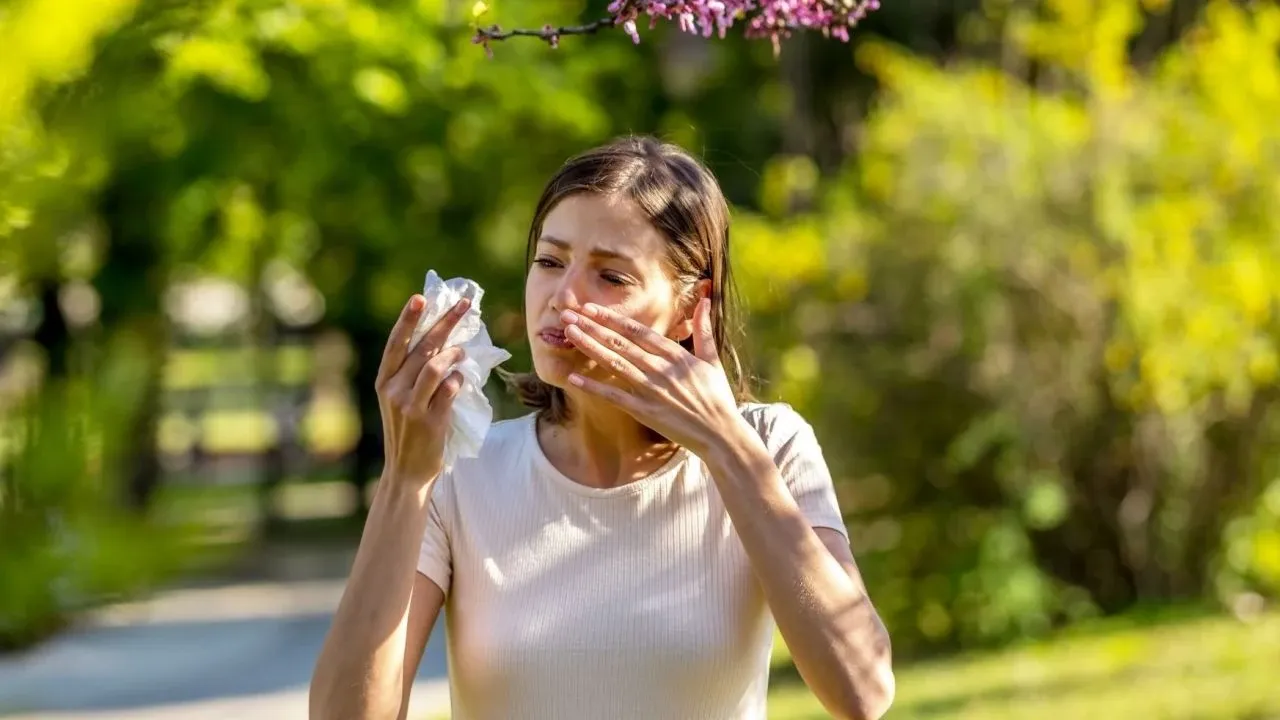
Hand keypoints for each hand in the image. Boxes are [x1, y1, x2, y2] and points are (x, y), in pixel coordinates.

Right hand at [375, 294, 469, 486]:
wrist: (406, 472)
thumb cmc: (408, 432)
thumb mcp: (400, 400)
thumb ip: (413, 374)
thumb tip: (441, 342)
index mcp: (383, 381)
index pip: (396, 343)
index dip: (408, 319)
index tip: (421, 297)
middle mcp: (393, 390)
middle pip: (422, 348)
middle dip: (446, 323)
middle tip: (465, 305)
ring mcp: (410, 406)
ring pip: (435, 366)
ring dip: (454, 354)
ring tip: (463, 352)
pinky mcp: (429, 421)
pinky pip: (448, 390)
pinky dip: (458, 380)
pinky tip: (460, 379)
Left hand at [561, 298, 742, 456]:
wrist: (720, 434)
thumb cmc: (717, 397)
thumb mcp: (712, 360)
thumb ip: (704, 330)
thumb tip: (705, 300)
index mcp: (675, 355)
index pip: (638, 331)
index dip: (612, 318)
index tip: (591, 308)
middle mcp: (660, 369)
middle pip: (620, 343)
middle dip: (593, 327)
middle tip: (568, 315)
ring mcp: (651, 390)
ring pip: (615, 364)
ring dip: (590, 347)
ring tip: (569, 334)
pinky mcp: (645, 412)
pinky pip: (614, 397)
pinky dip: (594, 387)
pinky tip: (573, 377)